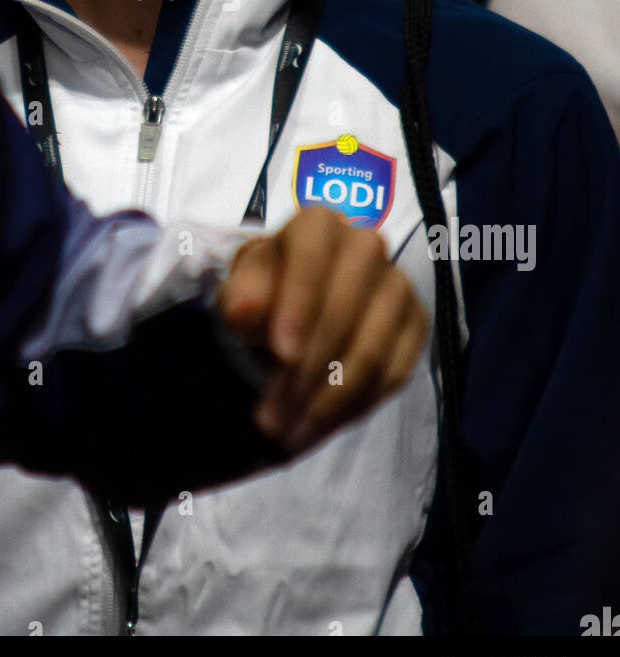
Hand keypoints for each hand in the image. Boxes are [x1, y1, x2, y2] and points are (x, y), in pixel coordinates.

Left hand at [215, 205, 428, 453]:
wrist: (297, 307)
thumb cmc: (266, 292)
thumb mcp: (242, 290)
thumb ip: (240, 297)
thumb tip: (242, 311)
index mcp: (317, 225)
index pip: (312, 261)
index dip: (298, 307)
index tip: (281, 353)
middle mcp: (367, 245)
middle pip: (343, 313)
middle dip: (305, 371)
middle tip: (272, 416)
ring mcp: (397, 285)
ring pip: (371, 351)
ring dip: (328, 401)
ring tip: (290, 431)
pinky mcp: (416, 323)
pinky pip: (395, 373)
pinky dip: (356, 406)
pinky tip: (322, 424)